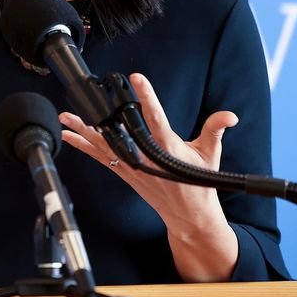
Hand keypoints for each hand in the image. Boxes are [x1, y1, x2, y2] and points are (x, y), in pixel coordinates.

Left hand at [59, 73, 238, 280]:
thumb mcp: (210, 154)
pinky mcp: (126, 173)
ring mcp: (133, 166)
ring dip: (83, 131)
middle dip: (101, 117)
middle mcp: (147, 157)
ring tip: (66, 117)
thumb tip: (230, 115)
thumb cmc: (199, 182)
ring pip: (104, 145)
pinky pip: (101, 158)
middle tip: (85, 100)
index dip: (147, 98)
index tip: (137, 79)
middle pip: (120, 132)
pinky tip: (70, 137)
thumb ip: (215, 129)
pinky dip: (84, 147)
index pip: (156, 118)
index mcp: (168, 148)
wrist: (189, 216)